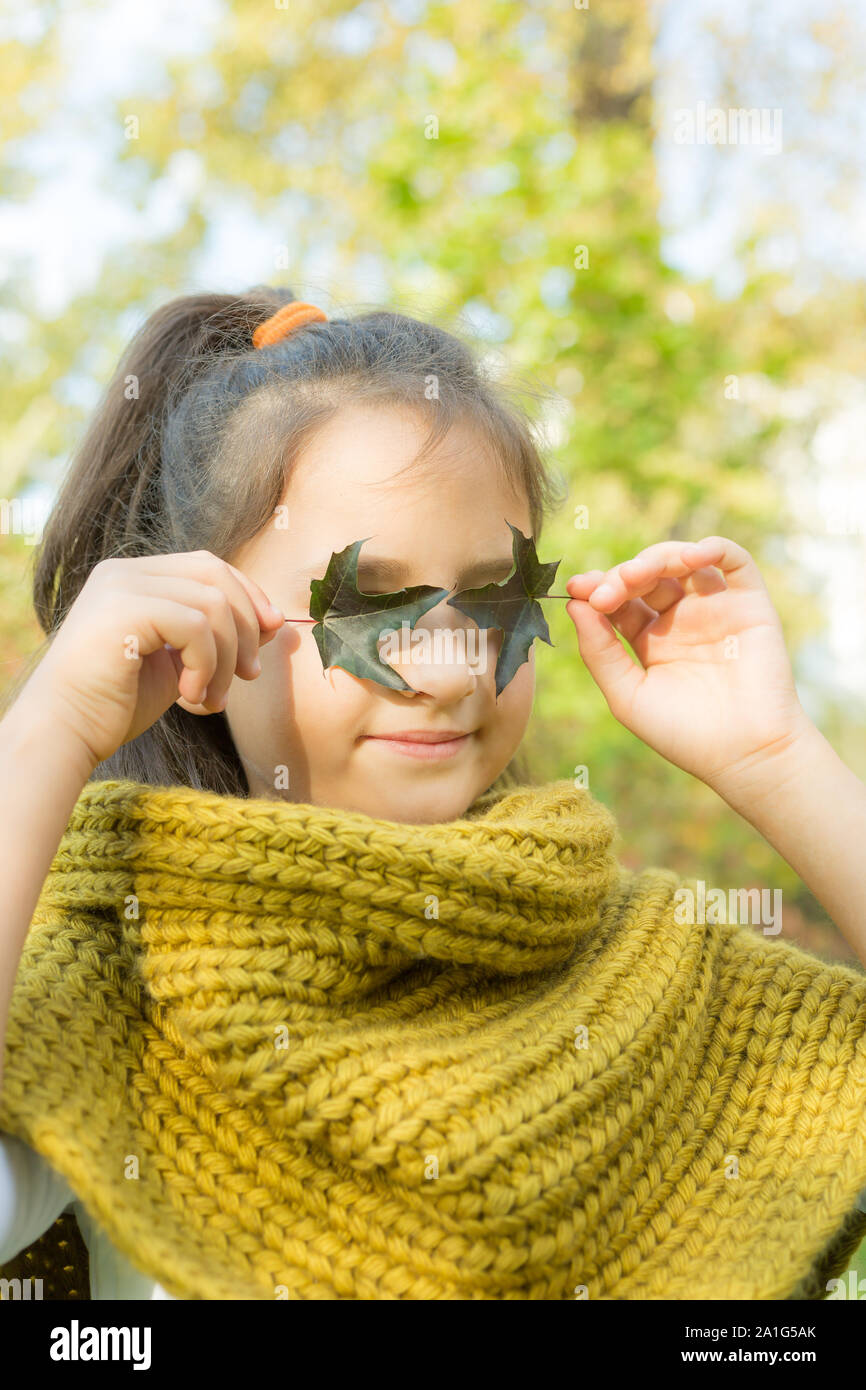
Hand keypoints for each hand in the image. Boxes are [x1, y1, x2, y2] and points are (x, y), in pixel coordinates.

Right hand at [20, 551, 284, 768]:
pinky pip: (196, 625)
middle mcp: (125, 572)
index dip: (249, 596)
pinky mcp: (124, 609)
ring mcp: (122, 586)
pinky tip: (190, 697)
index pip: (209, 567)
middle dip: (247, 624)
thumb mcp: (179, 663)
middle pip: (216, 574)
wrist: (66, 731)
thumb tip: (275, 623)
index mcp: (135, 578)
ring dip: (226, 658)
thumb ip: (215, 638)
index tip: (272, 634)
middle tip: (250, 674)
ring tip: (212, 698)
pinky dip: (207, 665)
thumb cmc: (116, 704)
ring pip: (212, 604)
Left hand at [565, 536, 812, 790]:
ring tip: (640, 573)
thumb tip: (574, 604)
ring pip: (682, 562)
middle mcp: (680, 620)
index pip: (618, 600)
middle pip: (646, 577)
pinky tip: (691, 556)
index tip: (576, 589)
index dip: (597, 588)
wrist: (745, 755)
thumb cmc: (684, 735)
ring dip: (658, 558)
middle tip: (607, 591)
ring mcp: (714, 609)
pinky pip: (733, 561)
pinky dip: (713, 547)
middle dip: (622, 575)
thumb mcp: (627, 695)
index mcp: (649, 640)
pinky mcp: (749, 604)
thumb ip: (599, 651)